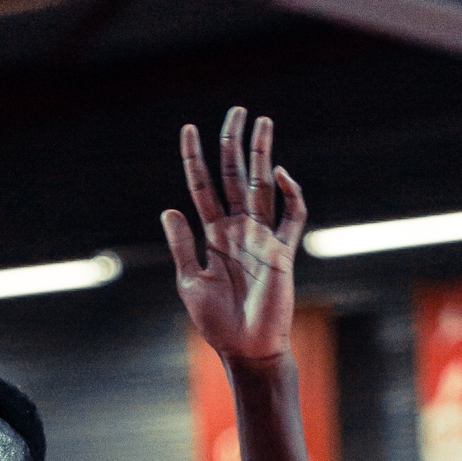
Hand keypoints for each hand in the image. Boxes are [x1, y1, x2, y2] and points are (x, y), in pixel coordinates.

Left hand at [162, 107, 305, 367]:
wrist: (246, 350)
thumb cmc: (218, 323)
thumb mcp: (190, 283)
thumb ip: (182, 246)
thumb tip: (169, 209)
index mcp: (215, 235)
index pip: (203, 187)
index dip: (195, 159)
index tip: (188, 129)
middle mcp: (239, 229)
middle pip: (235, 176)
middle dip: (233, 143)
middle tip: (236, 110)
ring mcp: (262, 237)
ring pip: (262, 185)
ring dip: (262, 153)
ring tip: (261, 121)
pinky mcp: (282, 251)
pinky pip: (292, 216)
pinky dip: (290, 194)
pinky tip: (279, 173)